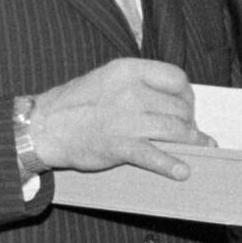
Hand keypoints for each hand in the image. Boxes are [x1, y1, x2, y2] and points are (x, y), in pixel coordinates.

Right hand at [26, 58, 207, 178]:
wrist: (42, 127)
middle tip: (188, 133)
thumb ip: (140, 84)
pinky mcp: (119, 146)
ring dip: (191, 142)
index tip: (185, 107)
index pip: (177, 78)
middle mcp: (131, 92)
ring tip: (199, 149)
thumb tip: (175, 101)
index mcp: (128, 70)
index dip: (187, 95)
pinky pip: (155, 156)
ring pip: (175, 130)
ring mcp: (126, 119)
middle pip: (179, 107)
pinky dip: (171, 165)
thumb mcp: (108, 78)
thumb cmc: (75, 103)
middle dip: (189, 122)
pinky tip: (183, 172)